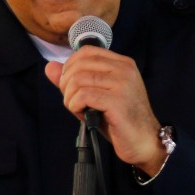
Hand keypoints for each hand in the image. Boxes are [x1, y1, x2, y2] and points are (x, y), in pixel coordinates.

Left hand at [44, 46, 164, 175]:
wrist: (144, 142)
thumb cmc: (119, 119)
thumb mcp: (95, 95)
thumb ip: (73, 79)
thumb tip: (49, 66)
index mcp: (122, 63)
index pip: (86, 52)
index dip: (70, 66)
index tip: (70, 85)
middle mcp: (124, 69)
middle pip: (79, 65)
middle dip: (66, 84)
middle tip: (72, 101)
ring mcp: (122, 84)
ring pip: (78, 80)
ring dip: (70, 98)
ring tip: (78, 110)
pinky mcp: (117, 101)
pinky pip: (83, 95)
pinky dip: (75, 105)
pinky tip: (82, 115)